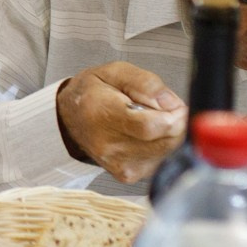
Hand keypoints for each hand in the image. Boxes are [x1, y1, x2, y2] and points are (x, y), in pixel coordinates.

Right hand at [54, 62, 186, 183]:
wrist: (71, 118)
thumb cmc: (93, 92)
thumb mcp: (116, 71)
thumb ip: (145, 83)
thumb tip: (171, 103)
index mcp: (102, 115)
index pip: (151, 126)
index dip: (173, 115)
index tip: (175, 105)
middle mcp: (109, 146)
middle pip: (165, 141)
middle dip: (174, 122)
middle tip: (162, 109)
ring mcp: (119, 164)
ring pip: (168, 152)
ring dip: (168, 134)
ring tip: (149, 120)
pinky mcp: (128, 175)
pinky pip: (161, 160)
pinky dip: (161, 146)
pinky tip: (145, 135)